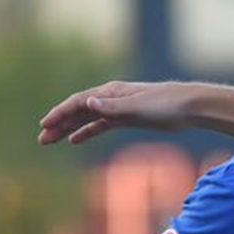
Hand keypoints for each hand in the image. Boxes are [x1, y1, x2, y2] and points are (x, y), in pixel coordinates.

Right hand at [39, 81, 195, 145]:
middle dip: (59, 124)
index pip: (78, 102)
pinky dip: (87, 130)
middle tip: (42, 140)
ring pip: (88, 118)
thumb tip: (87, 101)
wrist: (190, 107)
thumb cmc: (166, 104)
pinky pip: (102, 124)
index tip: (45, 125)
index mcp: (111, 92)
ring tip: (52, 141)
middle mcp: (112, 98)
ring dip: (69, 128)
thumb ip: (112, 106)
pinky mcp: (129, 118)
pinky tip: (76, 139)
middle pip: (78, 110)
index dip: (60, 113)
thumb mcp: (138, 107)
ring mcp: (120, 108)